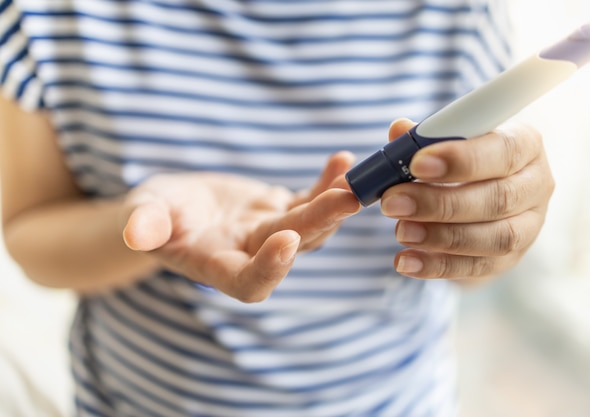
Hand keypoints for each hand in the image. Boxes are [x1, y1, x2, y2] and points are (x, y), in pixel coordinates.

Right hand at [121, 151, 359, 301]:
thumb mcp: (142, 215)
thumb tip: (138, 232)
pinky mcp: (279, 208)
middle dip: (319, 221)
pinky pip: (309, 198)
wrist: (174, 207)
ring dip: (334, 203)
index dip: (270, 268)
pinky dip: (326, 181)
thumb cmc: (152, 214)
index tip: (287, 239)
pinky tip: (342, 160)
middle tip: (347, 197)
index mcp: (217, 265)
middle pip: (292, 246)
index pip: (249, 281)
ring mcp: (270, 232)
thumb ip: (145, 224)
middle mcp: (251, 253)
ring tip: (354, 179)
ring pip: (311, 225)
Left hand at [381, 118, 553, 282]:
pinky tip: (406, 261)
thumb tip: (399, 129)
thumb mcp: (444, 141)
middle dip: (440, 203)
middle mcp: (535, 185)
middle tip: (393, 202)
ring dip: (440, 236)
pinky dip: (438, 266)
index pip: (503, 150)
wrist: (477, 200)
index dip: (461, 159)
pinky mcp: (510, 259)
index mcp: (524, 144)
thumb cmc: (459, 161)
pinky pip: (477, 267)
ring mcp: (528, 227)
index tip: (417, 163)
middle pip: (498, 198)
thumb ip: (422, 137)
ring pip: (493, 238)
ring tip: (400, 231)